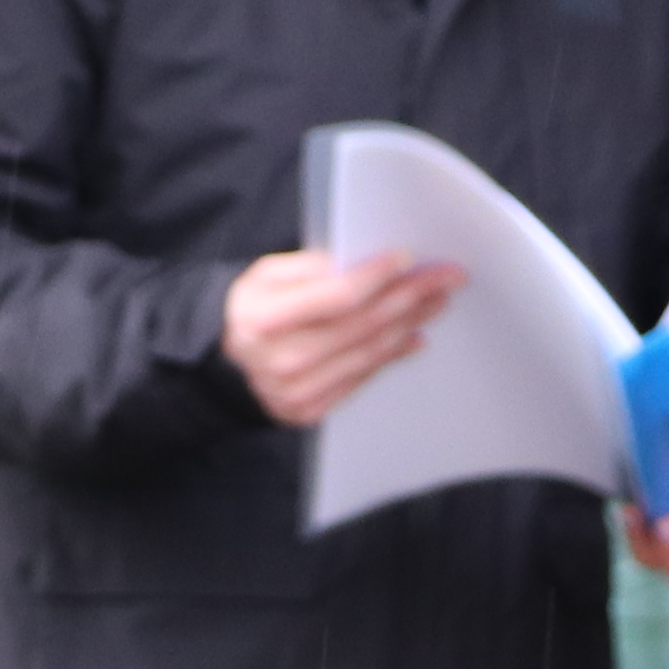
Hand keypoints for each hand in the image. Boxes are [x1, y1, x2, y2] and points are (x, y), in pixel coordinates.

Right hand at [223, 247, 462, 425]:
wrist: (224, 364)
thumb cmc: (250, 310)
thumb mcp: (264, 274)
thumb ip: (309, 266)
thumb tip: (360, 264)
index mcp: (263, 319)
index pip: (337, 296)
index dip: (377, 276)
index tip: (408, 258)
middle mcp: (281, 360)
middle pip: (363, 325)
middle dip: (410, 296)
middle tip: (444, 277)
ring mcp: (296, 392)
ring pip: (369, 353)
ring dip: (410, 323)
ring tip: (435, 301)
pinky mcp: (309, 410)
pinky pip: (362, 378)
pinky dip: (392, 354)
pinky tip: (413, 335)